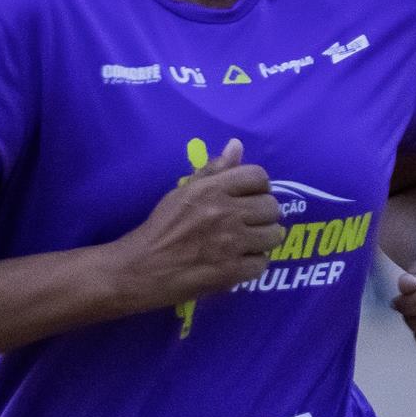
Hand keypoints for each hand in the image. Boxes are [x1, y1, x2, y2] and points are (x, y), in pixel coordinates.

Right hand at [110, 138, 284, 312]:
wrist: (141, 268)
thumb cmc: (160, 228)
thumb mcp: (182, 192)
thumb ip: (213, 170)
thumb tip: (237, 145)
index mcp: (212, 189)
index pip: (258, 176)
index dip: (258, 187)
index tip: (249, 197)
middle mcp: (225, 212)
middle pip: (271, 207)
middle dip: (264, 215)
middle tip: (249, 223)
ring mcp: (231, 243)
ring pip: (274, 235)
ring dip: (263, 240)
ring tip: (247, 243)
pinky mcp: (232, 271)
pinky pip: (262, 263)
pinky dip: (253, 263)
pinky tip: (239, 262)